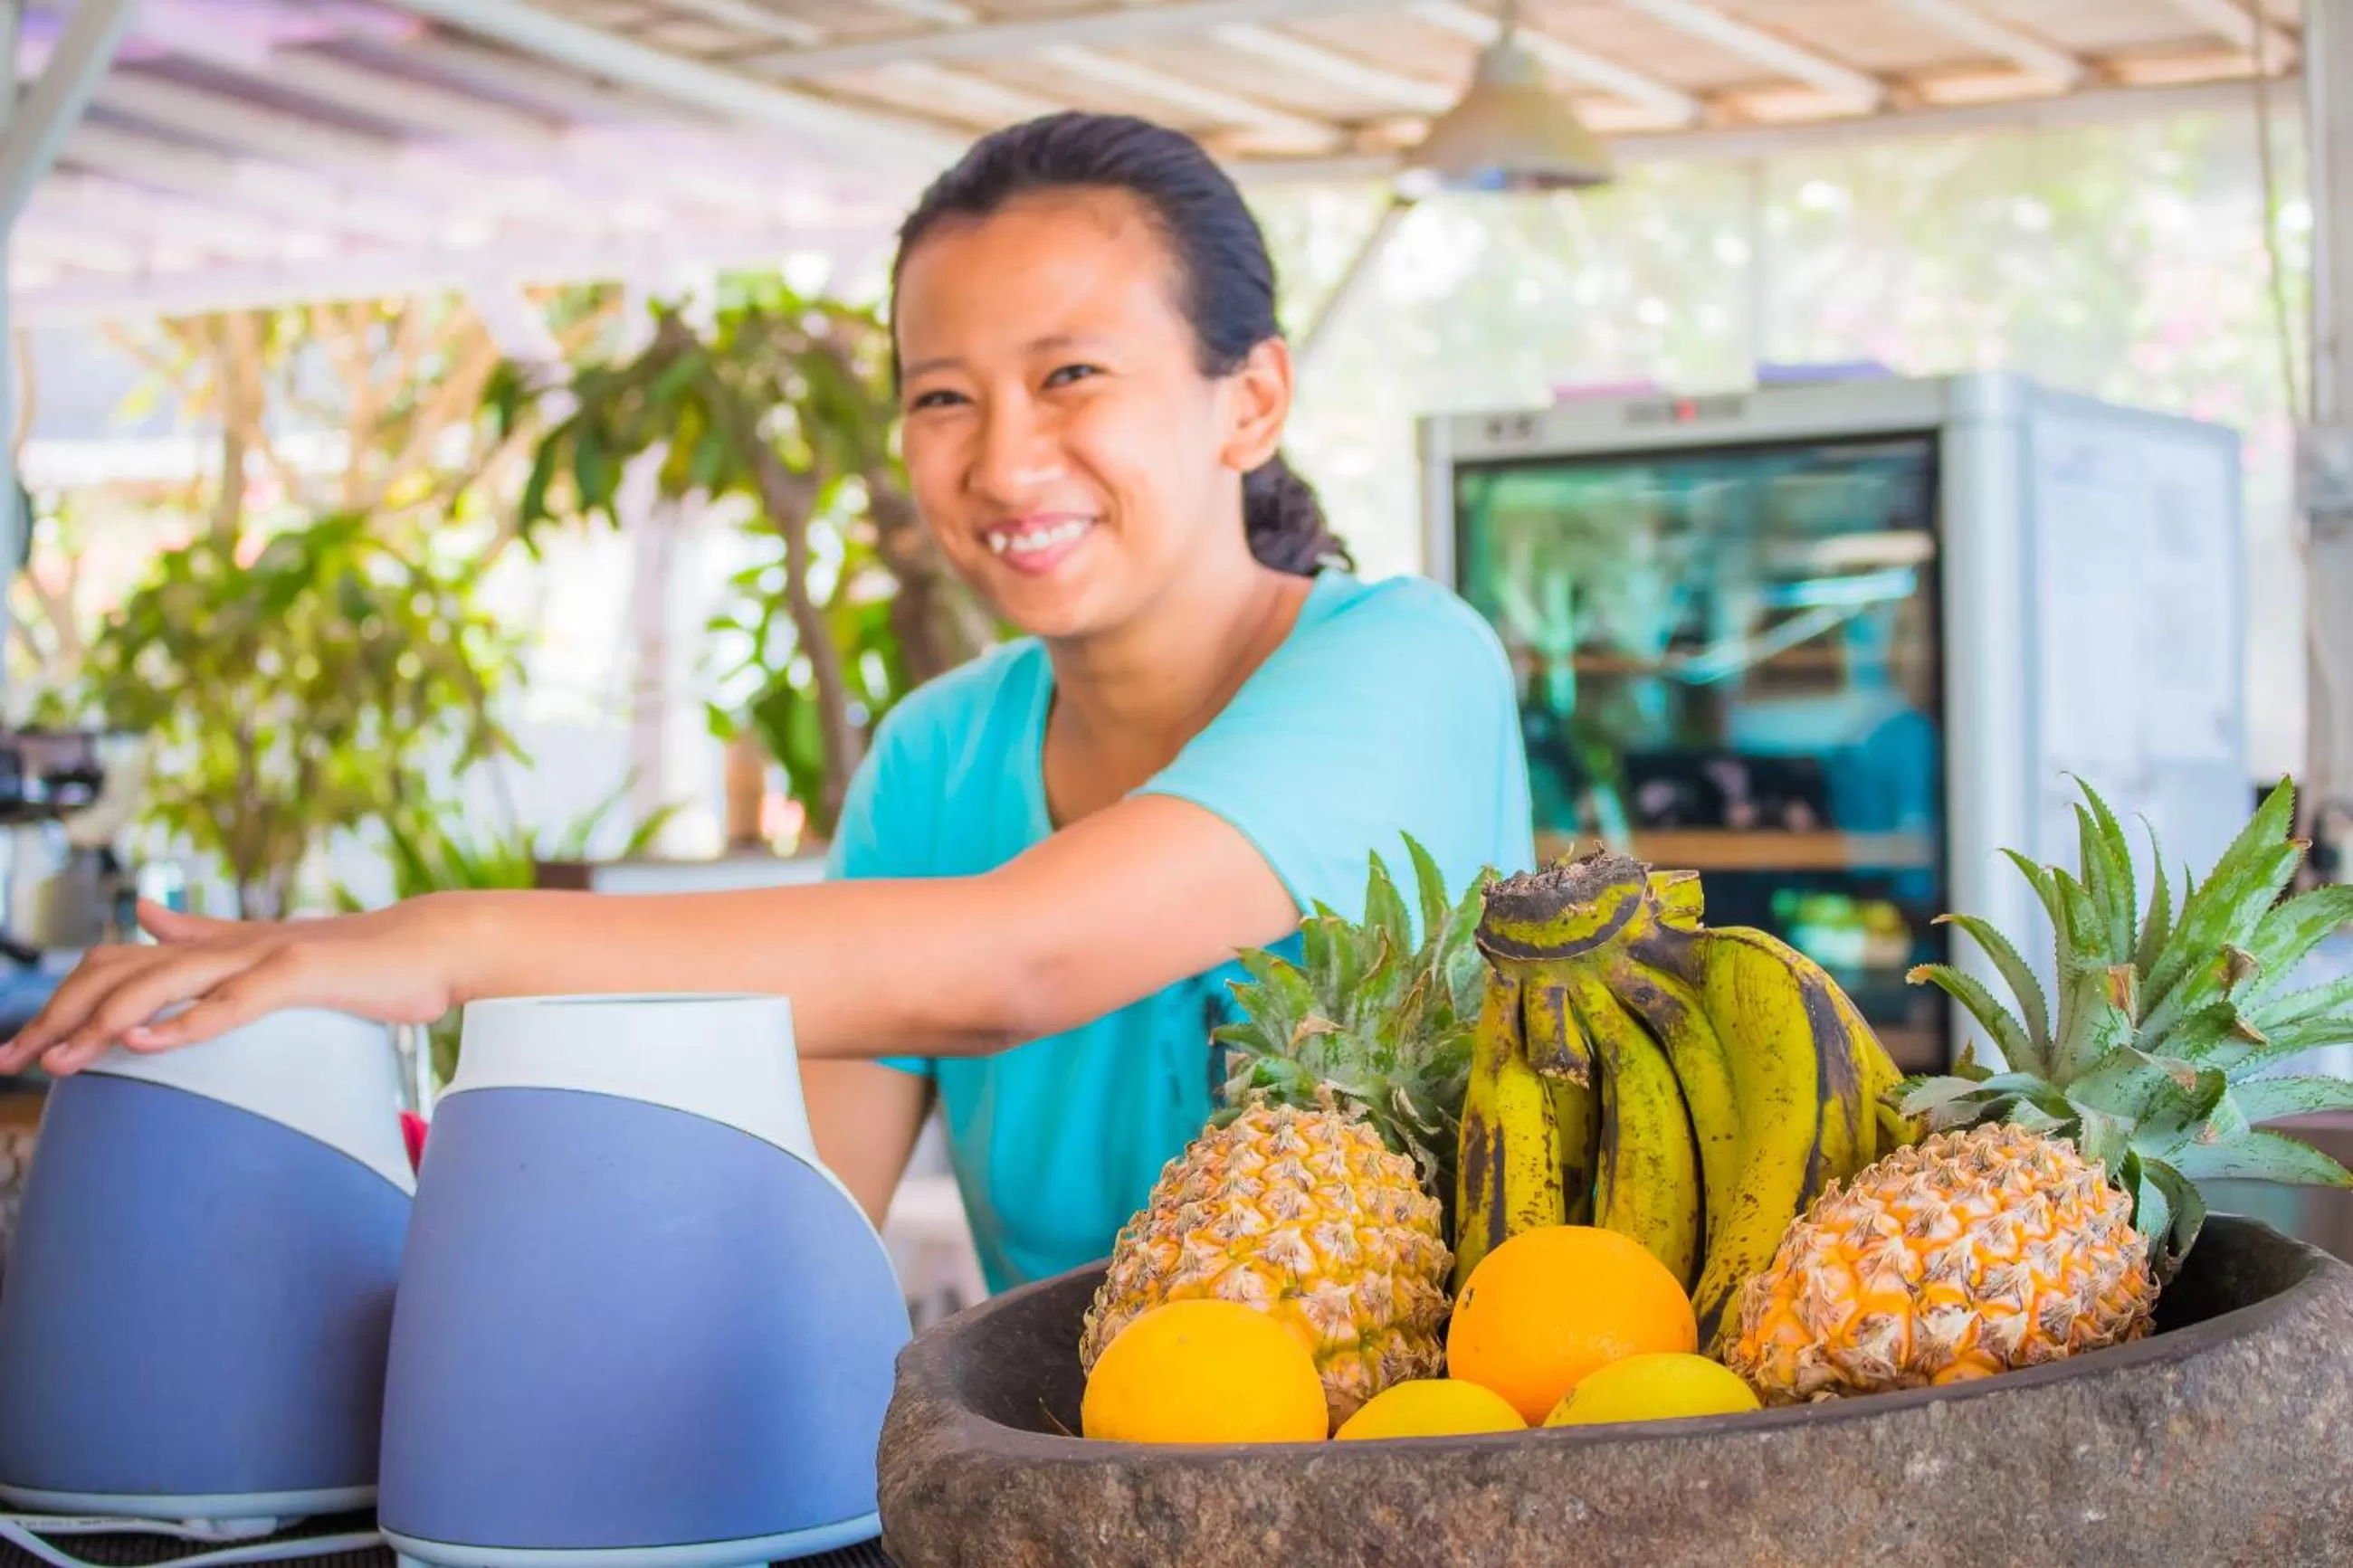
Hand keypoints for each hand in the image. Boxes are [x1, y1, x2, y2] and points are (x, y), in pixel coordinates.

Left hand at [0, 896, 472, 1077]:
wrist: (436, 944)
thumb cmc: (363, 961)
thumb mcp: (270, 948)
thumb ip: (204, 934)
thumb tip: (144, 917)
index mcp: (217, 944)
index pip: (116, 965)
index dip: (63, 1002)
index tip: (24, 1049)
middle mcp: (228, 943)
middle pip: (120, 973)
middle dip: (61, 1017)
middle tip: (17, 1061)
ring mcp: (263, 954)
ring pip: (162, 985)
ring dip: (104, 1023)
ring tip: (62, 1061)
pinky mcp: (301, 973)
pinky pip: (232, 1001)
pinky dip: (185, 1022)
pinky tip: (145, 1045)